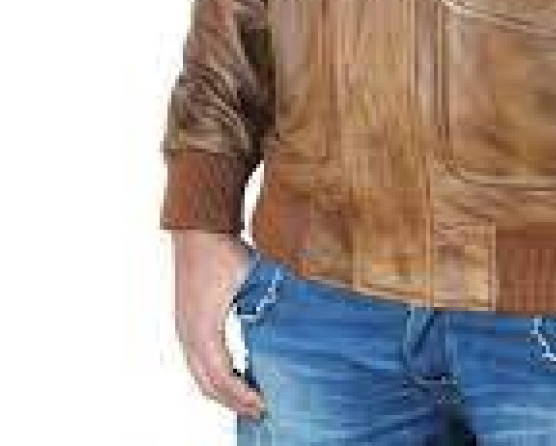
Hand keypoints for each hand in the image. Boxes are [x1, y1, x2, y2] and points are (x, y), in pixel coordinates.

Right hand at [169, 229, 266, 418]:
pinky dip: (215, 373)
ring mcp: (184, 330)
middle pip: (207, 384)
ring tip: (248, 396)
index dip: (241, 396)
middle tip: (259, 410)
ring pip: (199, 374)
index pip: (221, 377)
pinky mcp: (186, 322)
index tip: (263, 405)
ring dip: (222, 390)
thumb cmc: (222, 252)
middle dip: (232, 401)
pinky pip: (198, 360)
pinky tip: (234, 370)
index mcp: (203, 330)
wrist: (197, 231)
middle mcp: (188, 335)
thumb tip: (284, 323)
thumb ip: (263, 303)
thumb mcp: (249, 279)